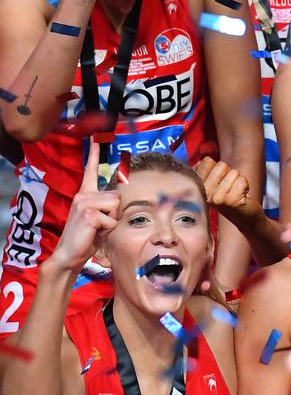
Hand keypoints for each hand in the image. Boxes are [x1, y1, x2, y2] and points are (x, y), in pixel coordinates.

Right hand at [50, 139, 119, 271]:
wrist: (69, 254)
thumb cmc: (86, 237)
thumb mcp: (97, 218)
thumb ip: (105, 206)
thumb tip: (118, 200)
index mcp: (84, 195)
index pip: (89, 171)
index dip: (94, 155)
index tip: (96, 139)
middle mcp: (83, 195)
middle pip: (117, 196)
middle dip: (115, 213)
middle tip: (100, 225)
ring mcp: (84, 203)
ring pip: (116, 206)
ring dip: (111, 221)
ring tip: (97, 228)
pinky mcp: (89, 213)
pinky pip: (112, 220)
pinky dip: (107, 230)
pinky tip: (94, 233)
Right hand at [195, 157, 257, 226]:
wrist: (245, 218)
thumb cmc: (229, 197)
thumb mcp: (213, 185)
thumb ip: (206, 172)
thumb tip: (203, 161)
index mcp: (198, 187)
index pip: (207, 161)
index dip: (218, 168)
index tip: (219, 181)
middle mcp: (206, 193)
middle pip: (221, 165)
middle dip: (229, 173)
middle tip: (229, 187)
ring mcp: (218, 198)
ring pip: (234, 172)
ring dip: (238, 180)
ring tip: (235, 192)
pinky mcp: (233, 201)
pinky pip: (242, 180)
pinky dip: (245, 186)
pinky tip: (242, 196)